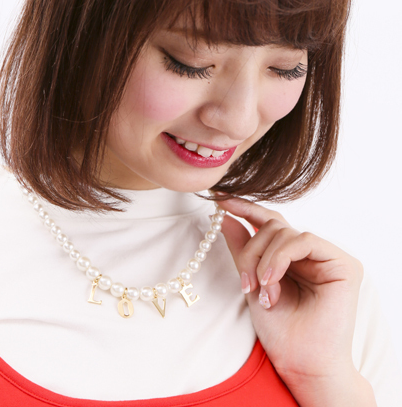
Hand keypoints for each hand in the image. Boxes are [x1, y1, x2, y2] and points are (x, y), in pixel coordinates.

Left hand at [219, 194, 375, 406]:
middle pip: (273, 226)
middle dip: (251, 250)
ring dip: (264, 259)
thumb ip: (242, 249)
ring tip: (260, 289)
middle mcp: (310, 253)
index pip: (269, 221)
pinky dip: (281, 257)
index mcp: (291, 256)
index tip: (220, 200)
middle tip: (245, 282)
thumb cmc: (280, 330)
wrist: (301, 363)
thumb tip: (224, 216)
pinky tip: (272, 280)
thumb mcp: (252, 282)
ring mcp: (328, 257)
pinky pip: (304, 240)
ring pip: (285, 231)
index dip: (245, 208)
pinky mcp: (343, 264)